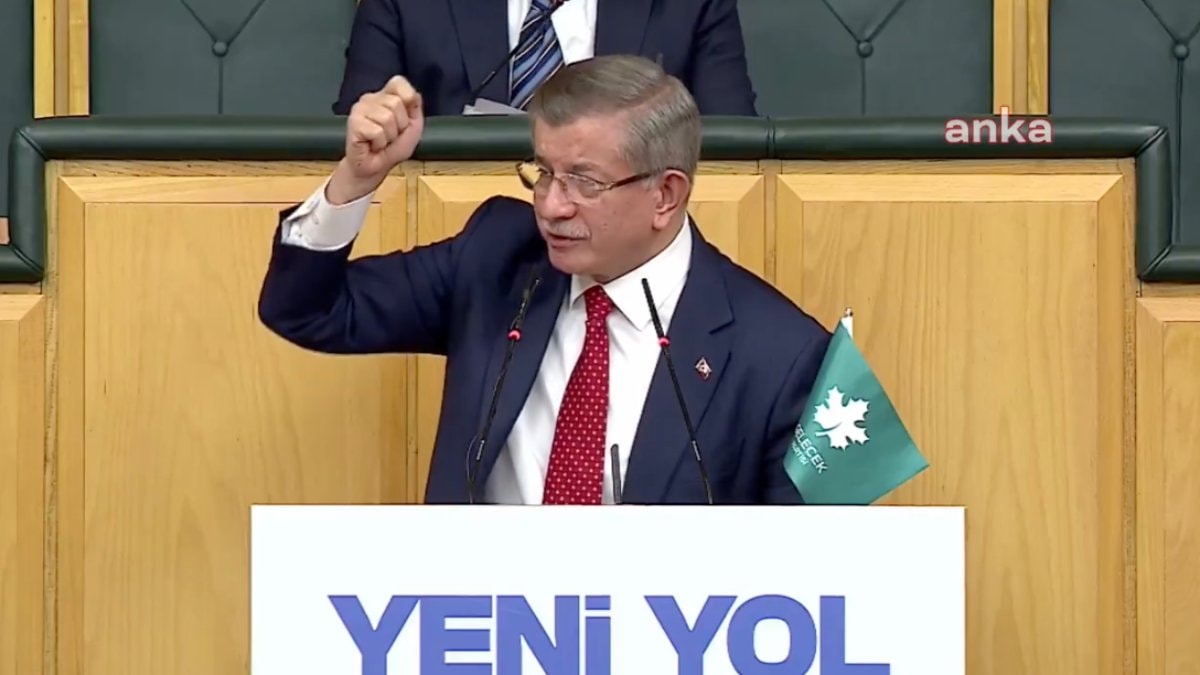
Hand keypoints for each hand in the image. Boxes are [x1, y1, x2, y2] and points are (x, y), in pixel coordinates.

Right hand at [327, 76, 424, 204]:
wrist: (374, 168)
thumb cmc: (392, 148)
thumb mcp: (413, 128)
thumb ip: (415, 109)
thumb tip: (414, 94)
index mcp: (384, 96)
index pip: (398, 82)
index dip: (407, 98)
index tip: (404, 118)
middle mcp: (370, 99)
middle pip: (396, 103)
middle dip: (400, 126)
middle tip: (390, 135)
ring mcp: (359, 109)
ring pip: (387, 118)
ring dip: (389, 136)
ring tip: (381, 141)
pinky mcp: (353, 123)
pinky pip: (377, 131)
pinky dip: (379, 143)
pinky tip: (372, 145)